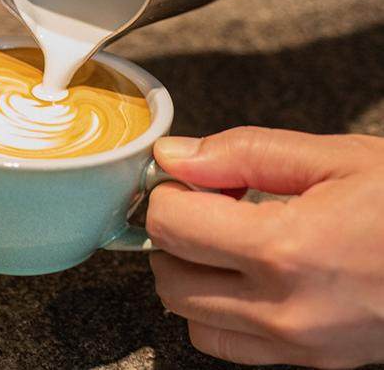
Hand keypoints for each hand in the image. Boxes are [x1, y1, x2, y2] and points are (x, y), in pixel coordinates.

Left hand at [147, 127, 383, 367]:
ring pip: (190, 315)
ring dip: (190, 270)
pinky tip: (248, 271)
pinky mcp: (311, 364)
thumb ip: (242, 153)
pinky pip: (227, 344)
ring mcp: (298, 348)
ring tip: (230, 235)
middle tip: (209, 201)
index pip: (169, 225)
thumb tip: (174, 155)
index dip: (168, 191)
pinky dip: (217, 307)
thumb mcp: (333, 157)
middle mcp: (284, 311)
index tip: (190, 177)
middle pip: (168, 275)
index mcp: (286, 250)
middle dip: (173, 231)